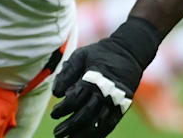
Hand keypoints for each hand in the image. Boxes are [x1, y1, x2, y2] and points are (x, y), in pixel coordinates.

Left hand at [51, 18, 160, 137]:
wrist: (129, 53)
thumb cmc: (99, 53)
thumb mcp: (80, 55)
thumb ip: (67, 72)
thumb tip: (57, 93)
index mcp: (94, 78)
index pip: (76, 98)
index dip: (63, 108)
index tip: (54, 114)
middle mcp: (106, 92)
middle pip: (86, 114)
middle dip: (71, 125)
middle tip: (57, 133)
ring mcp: (116, 101)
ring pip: (99, 122)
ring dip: (84, 133)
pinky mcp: (123, 106)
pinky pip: (111, 124)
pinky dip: (100, 133)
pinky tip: (88, 137)